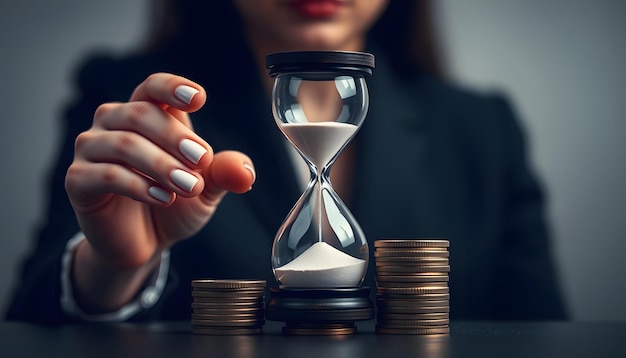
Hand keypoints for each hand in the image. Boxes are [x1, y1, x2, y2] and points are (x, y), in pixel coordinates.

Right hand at [65, 73, 255, 268]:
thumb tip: (245, 171)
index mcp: (145, 114)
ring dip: (161, 164)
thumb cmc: (174, 202)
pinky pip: (106, 174)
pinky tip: (164, 198)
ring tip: (190, 187)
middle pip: (140, 113)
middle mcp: (113, 123)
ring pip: (123, 143)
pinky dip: (139, 185)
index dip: (172, 86)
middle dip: (176, 137)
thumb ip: (223, 174)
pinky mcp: (78, 180)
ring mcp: (91, 149)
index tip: (198, 97)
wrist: (145, 243)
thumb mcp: (205, 188)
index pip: (153, 87)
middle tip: (202, 160)